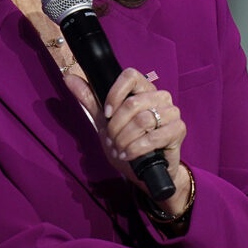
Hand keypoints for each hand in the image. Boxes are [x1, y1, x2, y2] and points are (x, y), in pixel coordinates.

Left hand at [63, 67, 188, 213]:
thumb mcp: (104, 122)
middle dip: (116, 126)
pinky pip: (155, 136)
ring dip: (125, 139)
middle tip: (112, 140)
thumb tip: (68, 78)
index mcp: (144, 89)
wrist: (145, 172)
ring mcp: (172, 113)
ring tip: (120, 150)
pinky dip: (136, 148)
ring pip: (143, 120)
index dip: (114, 93)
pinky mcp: (178, 130)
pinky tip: (129, 155)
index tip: (106, 113)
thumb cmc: (127, 143)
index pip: (130, 75)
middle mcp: (160, 97)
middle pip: (133, 103)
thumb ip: (89, 99)